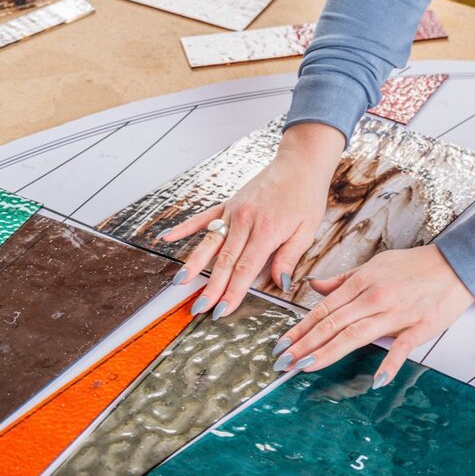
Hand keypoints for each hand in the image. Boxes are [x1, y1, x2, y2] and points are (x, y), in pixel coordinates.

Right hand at [161, 123, 344, 318]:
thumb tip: (279, 284)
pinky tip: (167, 238)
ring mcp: (233, 211)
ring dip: (194, 264)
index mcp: (266, 231)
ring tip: (180, 282)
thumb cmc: (305, 196)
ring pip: (209, 243)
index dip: (233, 293)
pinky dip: (184, 228)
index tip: (221, 312)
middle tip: (198, 308)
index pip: (245, 270)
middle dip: (211, 287)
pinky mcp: (228, 203)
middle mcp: (245, 221)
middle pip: (224, 261)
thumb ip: (289, 257)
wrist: (300, 163)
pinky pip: (203, 218)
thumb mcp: (307, 230)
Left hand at [270, 244, 474, 387]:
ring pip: (356, 335)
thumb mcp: (374, 265)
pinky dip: (390, 364)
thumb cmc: (414, 266)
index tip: (282, 344)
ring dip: (329, 352)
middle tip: (284, 362)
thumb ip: (344, 279)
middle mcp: (374, 298)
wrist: (455, 265)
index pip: (324, 309)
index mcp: (362, 282)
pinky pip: (402, 347)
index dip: (301, 328)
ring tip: (306, 367)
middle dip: (305, 344)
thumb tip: (315, 286)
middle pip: (333, 324)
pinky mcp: (420, 327)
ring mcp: (396, 313)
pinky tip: (376, 381)